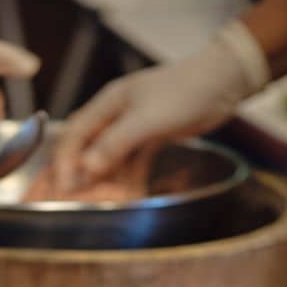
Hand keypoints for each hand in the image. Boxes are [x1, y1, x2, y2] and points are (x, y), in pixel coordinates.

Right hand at [53, 21, 268, 187]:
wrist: (222, 82)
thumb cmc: (182, 93)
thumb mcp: (145, 120)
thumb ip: (115, 143)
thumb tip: (85, 169)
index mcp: (108, 104)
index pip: (74, 134)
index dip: (65, 162)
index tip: (64, 189)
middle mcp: (116, 116)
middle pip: (90, 148)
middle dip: (84, 175)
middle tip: (81, 202)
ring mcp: (135, 127)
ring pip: (112, 158)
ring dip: (109, 180)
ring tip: (107, 204)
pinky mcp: (152, 137)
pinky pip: (133, 161)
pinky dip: (131, 178)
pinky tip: (131, 196)